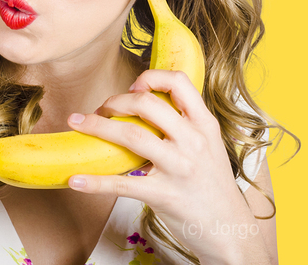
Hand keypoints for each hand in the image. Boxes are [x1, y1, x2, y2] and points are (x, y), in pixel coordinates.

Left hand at [65, 69, 271, 263]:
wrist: (231, 230)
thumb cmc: (212, 185)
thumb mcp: (208, 146)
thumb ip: (183, 124)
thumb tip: (142, 103)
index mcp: (204, 125)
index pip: (179, 82)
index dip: (150, 78)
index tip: (133, 87)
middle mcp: (193, 141)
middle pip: (146, 103)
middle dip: (115, 101)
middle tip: (99, 110)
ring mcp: (179, 168)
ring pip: (131, 135)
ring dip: (96, 126)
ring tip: (76, 123)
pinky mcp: (164, 195)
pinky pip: (123, 184)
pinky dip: (95, 182)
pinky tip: (75, 180)